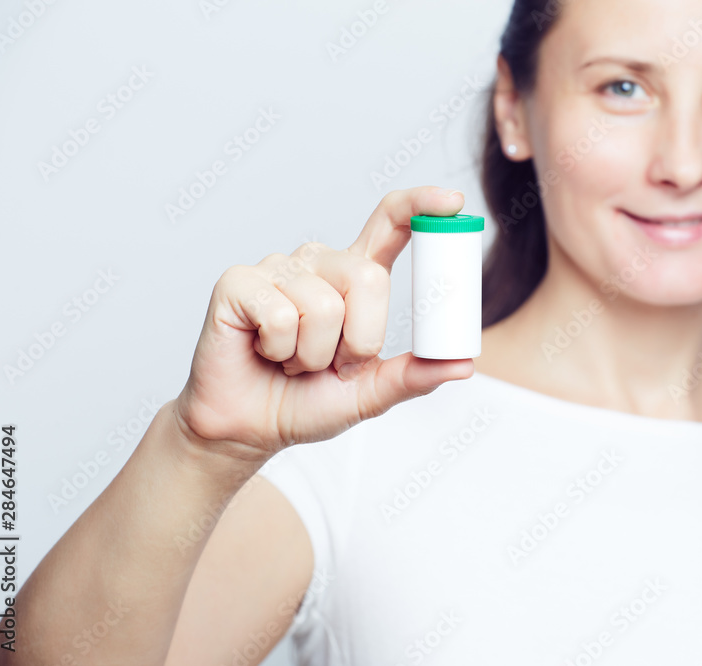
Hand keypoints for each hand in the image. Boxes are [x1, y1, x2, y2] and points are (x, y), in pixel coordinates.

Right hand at [173, 186, 474, 462]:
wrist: (250, 428)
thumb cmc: (306, 402)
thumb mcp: (372, 393)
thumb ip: (416, 375)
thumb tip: (463, 364)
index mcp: (354, 277)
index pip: (390, 224)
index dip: (419, 205)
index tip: (453, 201)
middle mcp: (318, 263)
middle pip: (368, 278)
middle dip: (359, 340)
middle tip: (333, 364)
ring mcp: (277, 268)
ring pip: (324, 306)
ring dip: (313, 355)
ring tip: (292, 360)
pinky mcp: (238, 282)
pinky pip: (279, 316)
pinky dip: (278, 350)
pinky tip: (264, 352)